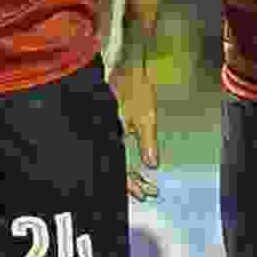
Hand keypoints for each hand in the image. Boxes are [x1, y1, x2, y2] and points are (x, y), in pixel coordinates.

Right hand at [110, 58, 160, 200]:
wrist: (125, 64)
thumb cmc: (135, 86)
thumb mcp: (147, 116)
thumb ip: (148, 142)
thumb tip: (152, 165)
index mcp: (112, 134)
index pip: (119, 168)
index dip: (132, 184)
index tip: (145, 193)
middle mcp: (105, 133)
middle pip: (114, 167)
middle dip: (131, 182)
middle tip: (146, 192)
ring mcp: (104, 129)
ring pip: (112, 159)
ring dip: (127, 173)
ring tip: (142, 183)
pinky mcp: (107, 124)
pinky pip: (112, 148)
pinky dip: (122, 159)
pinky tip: (134, 163)